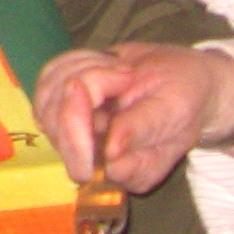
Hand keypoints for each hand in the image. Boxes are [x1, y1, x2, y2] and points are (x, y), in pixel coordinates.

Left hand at [35, 42, 233, 194]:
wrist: (183, 77)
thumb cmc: (184, 97)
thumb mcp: (174, 111)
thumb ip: (143, 131)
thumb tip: (111, 158)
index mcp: (128, 172)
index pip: (81, 163)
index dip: (76, 127)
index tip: (85, 88)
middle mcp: (95, 159)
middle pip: (55, 124)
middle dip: (86, 83)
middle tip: (125, 73)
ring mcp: (75, 133)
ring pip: (48, 97)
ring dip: (83, 69)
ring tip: (122, 69)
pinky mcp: (63, 106)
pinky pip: (49, 78)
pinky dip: (74, 61)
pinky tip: (105, 62)